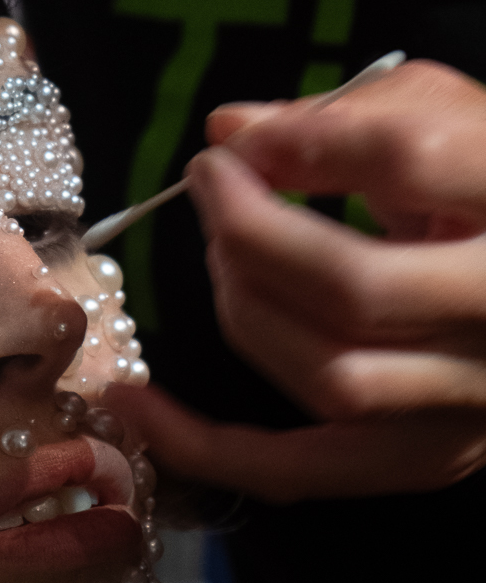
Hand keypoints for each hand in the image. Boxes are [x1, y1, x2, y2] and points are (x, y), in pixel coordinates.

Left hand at [106, 61, 485, 500]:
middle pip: (355, 287)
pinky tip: (130, 403)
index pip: (410, 160)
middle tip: (213, 186)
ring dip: (244, 308)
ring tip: (223, 256)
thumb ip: (345, 114)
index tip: (238, 141)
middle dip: (253, 232)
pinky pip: (302, 469)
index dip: (304, 142)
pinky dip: (204, 445)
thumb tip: (229, 132)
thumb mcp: (445, 116)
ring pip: (328, 376)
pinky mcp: (427, 458)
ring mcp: (473, 402)